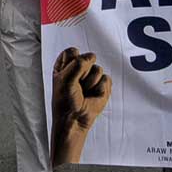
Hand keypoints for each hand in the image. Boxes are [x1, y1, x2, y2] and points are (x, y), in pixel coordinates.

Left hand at [50, 47, 111, 164]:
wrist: (74, 120)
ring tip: (83, 93)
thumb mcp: (65, 79)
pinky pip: (106, 79)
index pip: (72, 52)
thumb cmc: (65, 101)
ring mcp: (91, 77)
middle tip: (76, 86)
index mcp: (65, 65)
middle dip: (82, 74)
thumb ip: (78, 63)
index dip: (73, 61)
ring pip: (97, 69)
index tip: (67, 74)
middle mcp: (79, 69)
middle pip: (87, 59)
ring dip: (90, 83)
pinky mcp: (102, 85)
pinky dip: (99, 89)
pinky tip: (92, 96)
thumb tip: (92, 56)